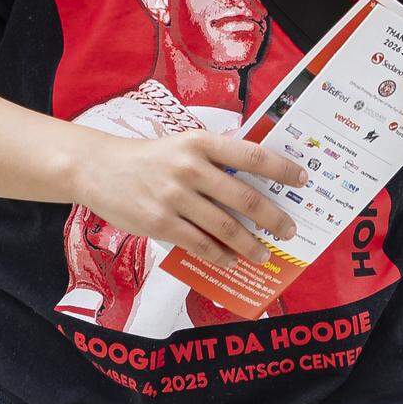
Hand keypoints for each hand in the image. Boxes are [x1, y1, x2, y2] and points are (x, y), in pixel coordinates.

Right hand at [72, 129, 308, 270]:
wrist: (100, 169)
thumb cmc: (151, 158)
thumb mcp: (183, 146)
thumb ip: (216, 160)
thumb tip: (258, 184)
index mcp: (201, 142)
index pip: (251, 154)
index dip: (281, 169)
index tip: (303, 179)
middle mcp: (190, 167)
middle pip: (244, 197)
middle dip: (273, 218)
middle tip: (289, 230)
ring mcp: (174, 196)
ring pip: (225, 226)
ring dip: (251, 244)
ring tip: (264, 254)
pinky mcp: (160, 222)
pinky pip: (200, 244)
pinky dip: (220, 256)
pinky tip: (231, 261)